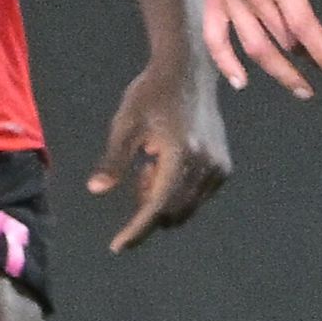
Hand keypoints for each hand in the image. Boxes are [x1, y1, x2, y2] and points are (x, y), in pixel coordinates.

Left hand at [92, 52, 231, 250]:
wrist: (188, 73)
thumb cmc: (151, 95)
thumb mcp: (125, 125)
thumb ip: (114, 160)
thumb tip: (97, 190)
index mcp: (181, 155)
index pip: (157, 206)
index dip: (136, 230)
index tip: (118, 246)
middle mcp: (206, 165)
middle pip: (173, 212)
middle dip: (148, 209)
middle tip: (136, 175)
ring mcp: (218, 167)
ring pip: (186, 207)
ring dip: (162, 200)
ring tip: (149, 166)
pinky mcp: (224, 167)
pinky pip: (197, 196)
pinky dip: (177, 192)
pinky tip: (165, 165)